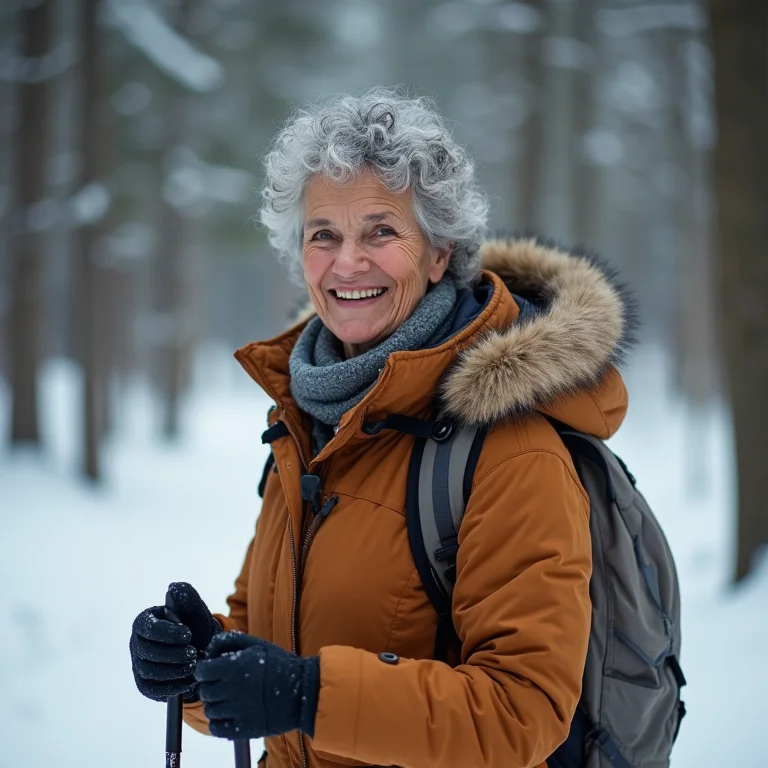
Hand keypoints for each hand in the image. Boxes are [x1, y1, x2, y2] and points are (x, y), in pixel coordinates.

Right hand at [130, 582, 220, 701]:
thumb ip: (186, 596)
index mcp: (145, 621)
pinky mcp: (145, 684)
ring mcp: (139, 665)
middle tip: (193, 653)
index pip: (148, 628)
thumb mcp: (195, 608)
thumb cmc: (196, 625)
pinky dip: (173, 686)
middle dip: (172, 654)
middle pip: (147, 652)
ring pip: (150, 672)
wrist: (202, 650)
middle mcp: (137, 643)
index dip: (167, 633)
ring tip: (193, 665)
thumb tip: (172, 589)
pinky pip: (153, 689)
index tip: (187, 635)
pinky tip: (189, 680)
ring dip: (174, 670)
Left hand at [195, 631, 319, 739]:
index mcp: (233, 666)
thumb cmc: (279, 665)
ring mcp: (236, 710)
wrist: (302, 691)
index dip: (204, 670)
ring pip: (209, 710)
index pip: (201, 671)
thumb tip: (210, 650)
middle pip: (204, 691)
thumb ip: (230, 641)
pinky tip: (230, 715)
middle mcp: (231, 689)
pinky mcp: (242, 728)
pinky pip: (216, 728)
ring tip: (230, 700)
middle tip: (223, 686)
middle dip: (210, 687)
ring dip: (216, 704)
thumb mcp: (257, 644)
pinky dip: (219, 723)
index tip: (212, 671)